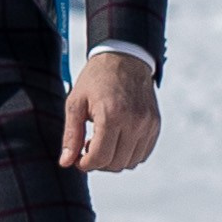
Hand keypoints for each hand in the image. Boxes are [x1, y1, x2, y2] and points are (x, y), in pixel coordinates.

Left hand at [60, 49, 159, 174]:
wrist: (124, 57)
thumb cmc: (97, 78)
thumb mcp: (76, 102)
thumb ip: (71, 135)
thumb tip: (66, 162)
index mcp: (111, 115)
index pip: (100, 158)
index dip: (85, 164)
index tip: (78, 159)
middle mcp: (134, 121)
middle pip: (116, 164)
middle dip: (98, 163)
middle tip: (88, 148)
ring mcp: (147, 124)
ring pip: (131, 162)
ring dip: (114, 160)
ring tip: (103, 142)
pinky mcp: (155, 124)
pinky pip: (143, 154)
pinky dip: (128, 154)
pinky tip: (117, 140)